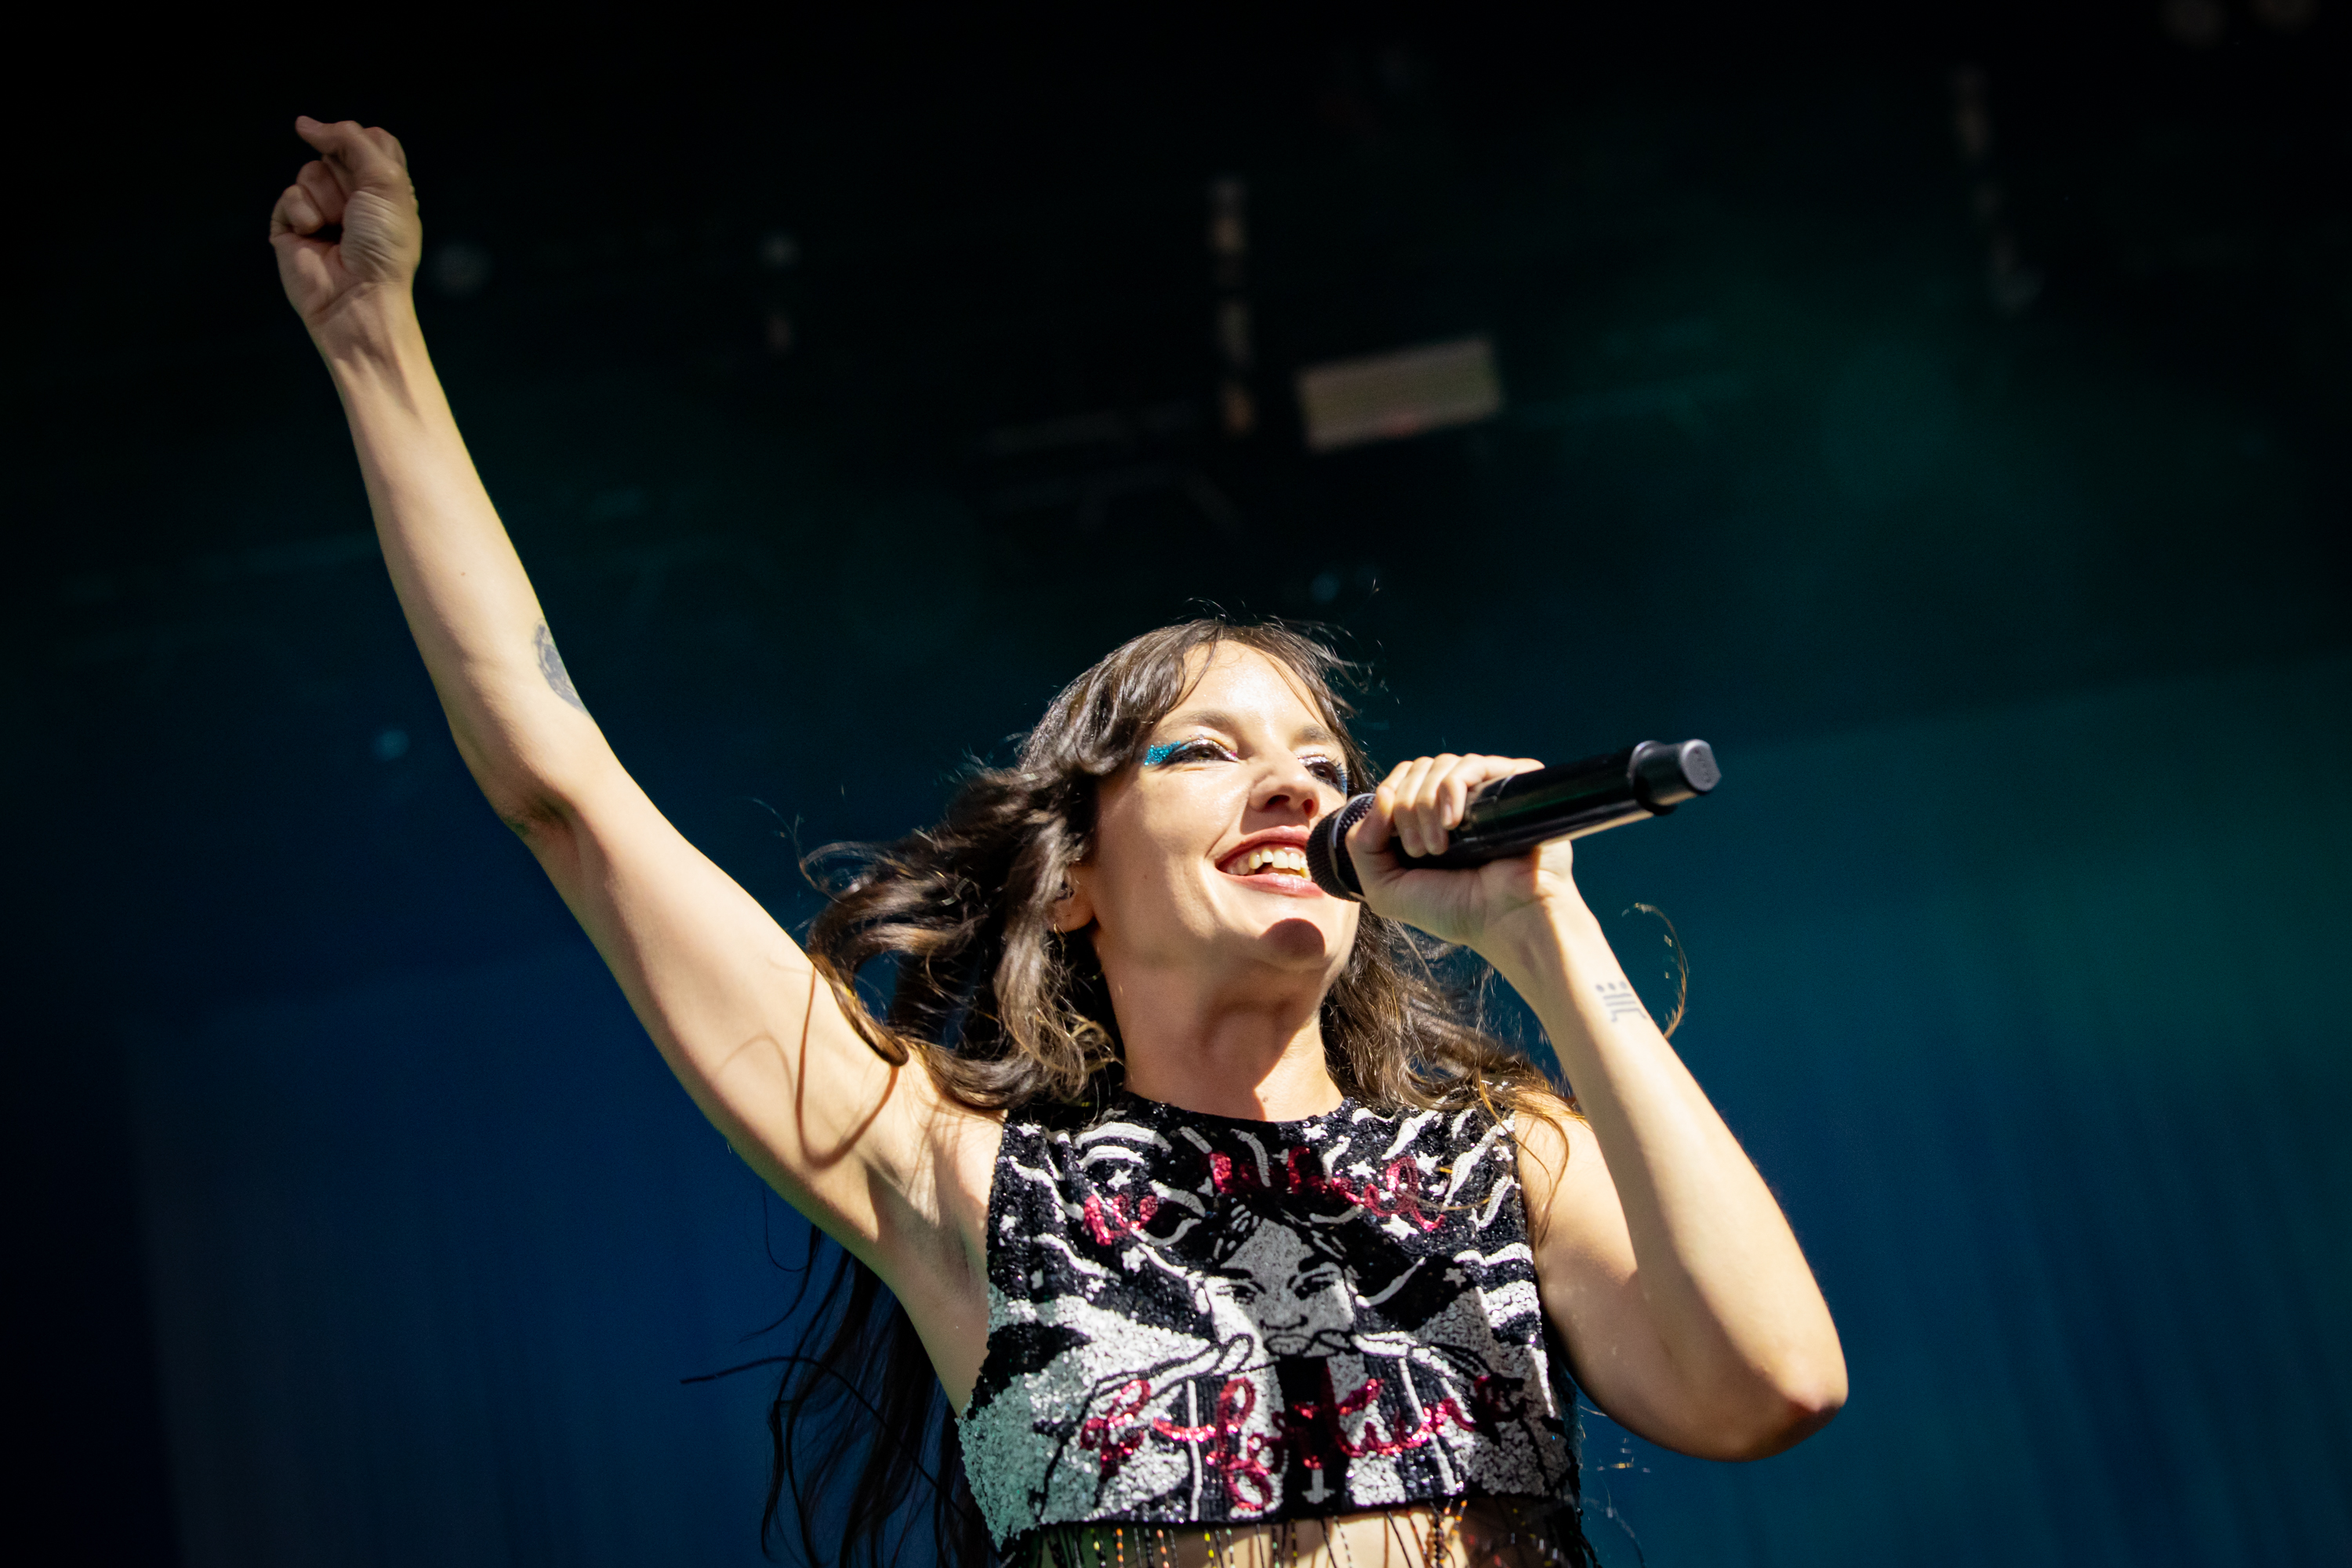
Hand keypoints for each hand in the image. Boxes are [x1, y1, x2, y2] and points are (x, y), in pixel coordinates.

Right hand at [269, 117, 421, 341]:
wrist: (359, 296)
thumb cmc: (383, 246)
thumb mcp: (384, 181)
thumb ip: (351, 141)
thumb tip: (305, 124)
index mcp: (385, 187)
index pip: (370, 139)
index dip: (365, 149)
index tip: (373, 178)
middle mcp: (354, 196)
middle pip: (335, 150)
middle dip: (346, 177)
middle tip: (357, 212)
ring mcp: (322, 209)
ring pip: (310, 171)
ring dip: (326, 199)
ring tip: (337, 229)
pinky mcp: (292, 225)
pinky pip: (289, 194)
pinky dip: (303, 214)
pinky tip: (314, 237)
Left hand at [1342, 752, 1584, 951]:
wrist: (1508, 921)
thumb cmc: (1456, 910)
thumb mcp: (1387, 890)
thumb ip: (1362, 846)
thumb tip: (1380, 796)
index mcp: (1428, 817)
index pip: (1398, 781)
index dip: (1388, 801)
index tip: (1401, 845)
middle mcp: (1457, 800)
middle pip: (1414, 770)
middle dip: (1405, 808)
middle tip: (1420, 850)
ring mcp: (1484, 790)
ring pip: (1439, 765)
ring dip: (1425, 803)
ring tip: (1439, 846)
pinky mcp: (1512, 784)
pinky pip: (1471, 764)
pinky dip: (1451, 789)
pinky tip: (1454, 822)